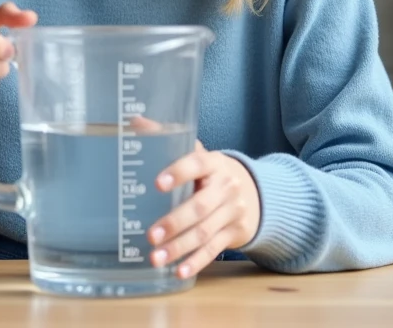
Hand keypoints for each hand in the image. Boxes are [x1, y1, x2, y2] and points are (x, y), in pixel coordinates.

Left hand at [148, 141, 261, 278]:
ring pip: (205, 232)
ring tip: (155, 257)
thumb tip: (135, 121)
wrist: (257, 193)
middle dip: (175, 222)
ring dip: (180, 247)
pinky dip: (196, 262)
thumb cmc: (214, 172)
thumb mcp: (199, 154)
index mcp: (214, 163)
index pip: (197, 163)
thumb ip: (168, 138)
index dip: (179, 172)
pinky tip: (179, 271)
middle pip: (201, 206)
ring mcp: (232, 213)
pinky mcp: (234, 234)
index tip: (157, 184)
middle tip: (151, 234)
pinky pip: (214, 249)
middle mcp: (226, 187)